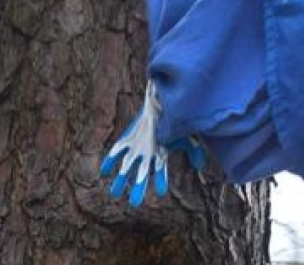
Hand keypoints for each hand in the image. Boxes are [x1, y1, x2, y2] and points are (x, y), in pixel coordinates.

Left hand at [100, 81, 206, 206]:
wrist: (159, 100)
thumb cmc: (172, 117)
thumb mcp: (185, 134)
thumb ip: (193, 150)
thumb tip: (199, 166)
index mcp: (161, 154)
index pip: (160, 172)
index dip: (160, 180)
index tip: (161, 192)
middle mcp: (147, 153)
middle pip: (141, 175)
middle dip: (137, 188)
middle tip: (134, 204)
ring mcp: (136, 146)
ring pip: (127, 166)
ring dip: (121, 179)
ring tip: (114, 193)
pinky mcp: (127, 138)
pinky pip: (116, 151)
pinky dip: (110, 161)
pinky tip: (103, 171)